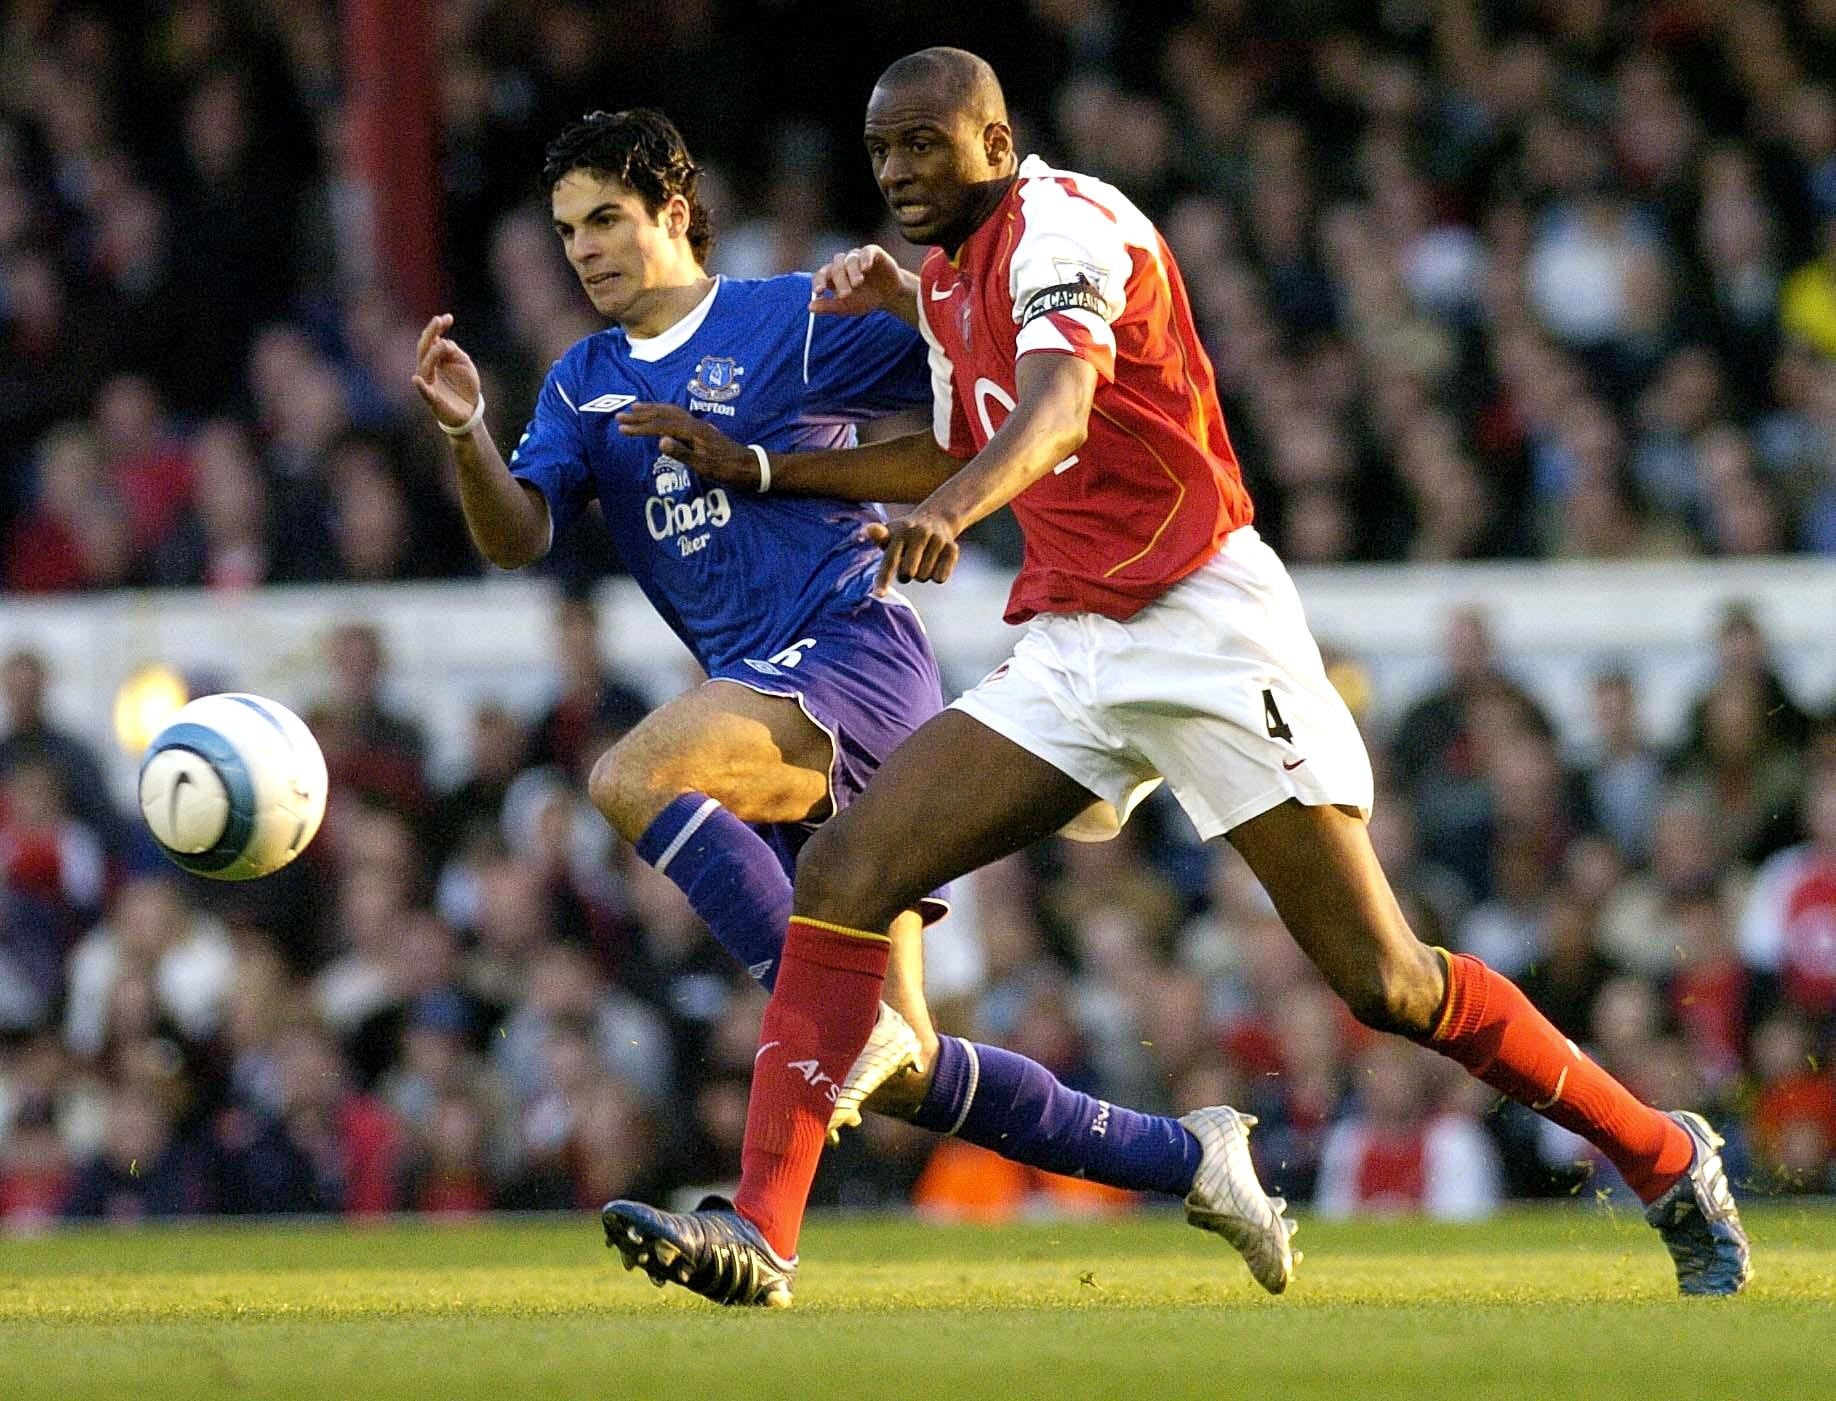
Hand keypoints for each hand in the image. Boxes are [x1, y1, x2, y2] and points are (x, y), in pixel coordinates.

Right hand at [411, 314, 481, 430]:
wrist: (470, 410)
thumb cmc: (465, 385)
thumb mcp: (464, 364)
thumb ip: (454, 352)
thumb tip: (442, 342)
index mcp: (436, 359)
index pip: (433, 340)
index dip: (438, 328)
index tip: (448, 317)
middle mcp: (429, 369)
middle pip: (425, 350)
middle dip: (430, 334)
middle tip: (438, 321)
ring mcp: (429, 384)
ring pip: (425, 367)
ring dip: (432, 355)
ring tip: (441, 344)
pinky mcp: (433, 400)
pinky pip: (425, 392)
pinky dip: (421, 386)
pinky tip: (417, 379)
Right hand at [616, 402, 761, 488]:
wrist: (751, 466)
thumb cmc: (728, 469)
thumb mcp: (704, 466)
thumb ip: (682, 453)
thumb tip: (660, 441)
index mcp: (693, 431)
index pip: (660, 426)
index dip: (640, 427)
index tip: (622, 428)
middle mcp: (695, 424)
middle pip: (663, 414)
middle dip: (640, 415)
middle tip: (620, 416)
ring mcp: (699, 425)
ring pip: (671, 411)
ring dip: (651, 409)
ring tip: (635, 408)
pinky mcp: (702, 429)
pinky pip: (678, 414)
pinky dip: (664, 412)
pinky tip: (661, 415)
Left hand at [809, 244, 910, 316]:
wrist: (889, 296)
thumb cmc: (865, 300)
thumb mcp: (846, 307)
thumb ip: (829, 307)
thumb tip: (810, 308)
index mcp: (833, 276)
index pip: (821, 275)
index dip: (819, 281)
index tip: (819, 291)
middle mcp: (843, 263)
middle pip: (836, 268)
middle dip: (840, 281)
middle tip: (846, 294)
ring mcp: (857, 256)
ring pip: (850, 260)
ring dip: (852, 272)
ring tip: (857, 284)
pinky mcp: (873, 252)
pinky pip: (866, 252)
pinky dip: (865, 258)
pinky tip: (866, 268)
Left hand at [865, 506, 959, 593]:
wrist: (936, 518)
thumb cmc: (905, 534)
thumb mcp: (890, 534)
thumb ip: (879, 537)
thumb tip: (869, 530)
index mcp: (901, 532)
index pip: (889, 561)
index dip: (883, 579)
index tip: (879, 595)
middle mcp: (920, 533)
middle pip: (908, 573)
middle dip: (906, 575)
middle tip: (909, 562)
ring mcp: (937, 540)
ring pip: (924, 577)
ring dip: (921, 574)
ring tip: (923, 559)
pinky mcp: (952, 549)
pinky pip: (940, 578)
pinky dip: (936, 576)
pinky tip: (936, 562)